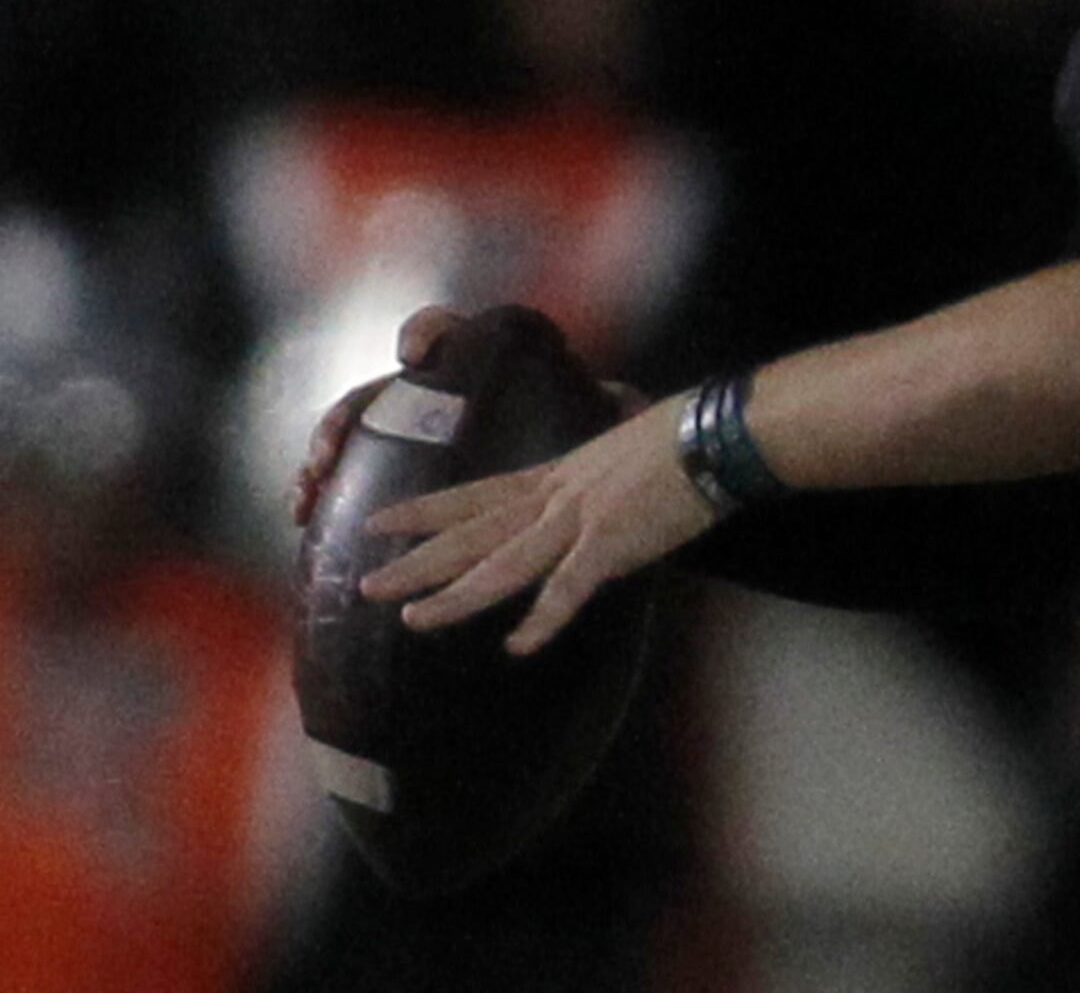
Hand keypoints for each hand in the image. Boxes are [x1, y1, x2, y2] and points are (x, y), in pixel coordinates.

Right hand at [291, 305, 650, 531]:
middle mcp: (429, 389)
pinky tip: (303, 517)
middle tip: (331, 446)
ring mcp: (402, 426)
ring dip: (321, 456)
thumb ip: (608, 405)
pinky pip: (344, 471)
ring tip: (306, 492)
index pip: (444, 328)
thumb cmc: (575, 425)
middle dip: (347, 415)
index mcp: (475, 362)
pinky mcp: (388, 465)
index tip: (416, 354)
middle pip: (378, 389)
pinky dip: (318, 489)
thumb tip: (625, 402)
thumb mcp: (594, 416)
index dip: (427, 332)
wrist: (566, 468)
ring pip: (349, 429)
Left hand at [358, 384, 710, 656]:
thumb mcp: (616, 453)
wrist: (713, 435)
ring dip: (456, 594)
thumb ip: (592, 481)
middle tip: (366, 584)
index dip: (424, 511)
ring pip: (503, 564)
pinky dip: (543, 617)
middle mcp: (554, 498)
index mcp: (555, 477)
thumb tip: (590, 498)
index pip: (475, 495)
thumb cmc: (678, 436)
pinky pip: (568, 588)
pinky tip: (518, 645)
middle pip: (473, 534)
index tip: (377, 522)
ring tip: (413, 619)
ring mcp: (578, 521)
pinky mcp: (610, 543)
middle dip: (418, 560)